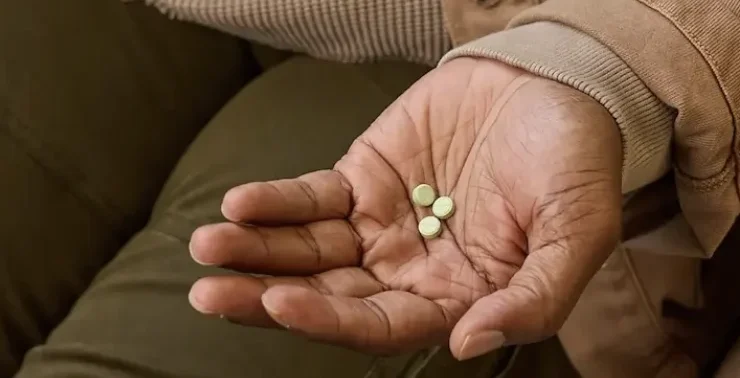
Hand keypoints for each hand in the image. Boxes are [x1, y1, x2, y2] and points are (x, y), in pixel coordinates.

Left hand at [188, 58, 621, 359]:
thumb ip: (534, 298)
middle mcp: (409, 269)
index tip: (282, 304)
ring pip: (308, 249)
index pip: (380, 325)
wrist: (554, 86)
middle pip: (327, 294)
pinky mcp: (362, 177)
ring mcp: (380, 223)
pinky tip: (242, 204)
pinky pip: (311, 197)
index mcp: (456, 297)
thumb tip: (470, 344)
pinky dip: (276, 202)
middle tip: (211, 295)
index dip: (330, 321)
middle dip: (267, 296)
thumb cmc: (576, 163)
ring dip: (257, 250)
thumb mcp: (578, 234)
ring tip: (209, 245)